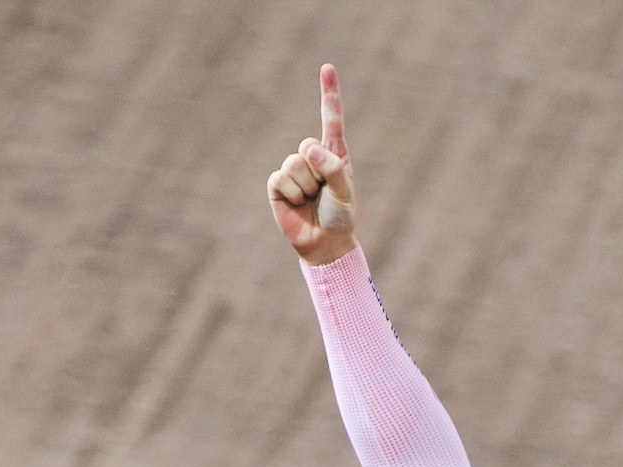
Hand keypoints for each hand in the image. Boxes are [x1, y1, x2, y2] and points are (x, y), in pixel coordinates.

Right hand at [268, 64, 355, 264]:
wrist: (325, 243)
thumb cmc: (340, 216)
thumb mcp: (345, 191)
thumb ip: (332, 168)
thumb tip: (307, 149)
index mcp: (334, 153)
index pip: (330, 118)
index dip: (328, 93)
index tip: (327, 68)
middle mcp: (312, 157)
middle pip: (307, 146)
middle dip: (318, 173)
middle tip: (323, 193)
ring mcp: (293, 169)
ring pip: (294, 164)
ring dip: (306, 187)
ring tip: (312, 200)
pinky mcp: (277, 185)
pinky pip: (281, 178)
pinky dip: (292, 194)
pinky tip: (297, 204)